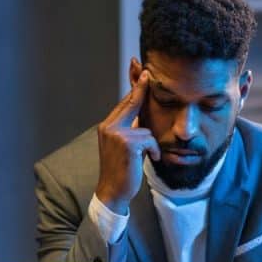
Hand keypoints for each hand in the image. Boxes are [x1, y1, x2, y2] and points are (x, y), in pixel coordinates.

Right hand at [95, 73, 160, 213]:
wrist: (113, 191)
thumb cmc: (121, 170)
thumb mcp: (123, 145)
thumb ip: (129, 128)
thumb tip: (141, 116)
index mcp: (107, 126)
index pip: (124, 103)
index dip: (134, 87)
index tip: (141, 70)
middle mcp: (109, 127)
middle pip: (131, 103)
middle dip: (141, 89)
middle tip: (148, 72)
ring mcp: (117, 134)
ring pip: (146, 128)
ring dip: (151, 144)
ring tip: (146, 156)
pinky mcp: (128, 143)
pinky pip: (150, 140)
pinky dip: (154, 151)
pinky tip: (149, 159)